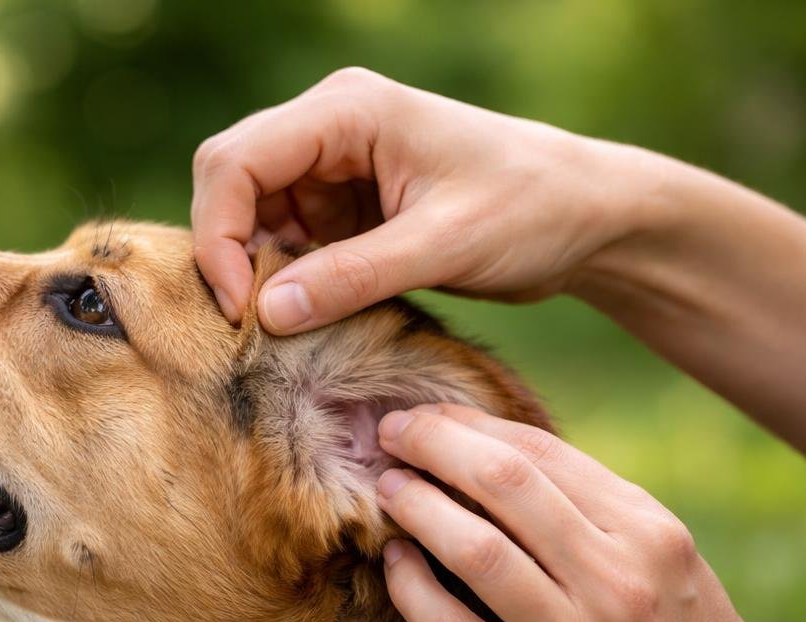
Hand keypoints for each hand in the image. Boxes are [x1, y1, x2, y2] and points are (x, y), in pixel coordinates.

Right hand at [191, 67, 660, 332]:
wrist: (586, 217)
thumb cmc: (531, 210)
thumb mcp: (443, 246)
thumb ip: (353, 277)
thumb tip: (265, 315)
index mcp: (348, 110)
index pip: (236, 161)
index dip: (219, 235)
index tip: (239, 310)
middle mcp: (330, 126)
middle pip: (231, 181)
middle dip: (228, 252)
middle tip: (249, 327)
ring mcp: (336, 166)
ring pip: (252, 216)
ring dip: (258, 271)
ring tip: (288, 328)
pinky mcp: (347, 205)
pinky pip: (289, 241)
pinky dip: (288, 281)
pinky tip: (313, 317)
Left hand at [373, 403, 805, 621]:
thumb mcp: (675, 567)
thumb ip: (603, 516)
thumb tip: (504, 461)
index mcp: (653, 535)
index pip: (542, 453)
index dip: (471, 425)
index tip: (430, 416)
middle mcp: (617, 581)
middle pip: (502, 482)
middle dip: (433, 444)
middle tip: (391, 432)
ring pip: (473, 549)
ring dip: (416, 506)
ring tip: (387, 489)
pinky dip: (413, 589)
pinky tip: (395, 563)